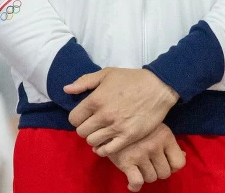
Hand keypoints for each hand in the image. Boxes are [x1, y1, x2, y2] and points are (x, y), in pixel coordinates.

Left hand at [64, 67, 179, 156]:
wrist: (158, 87)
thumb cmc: (131, 79)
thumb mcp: (106, 74)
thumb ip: (84, 82)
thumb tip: (66, 90)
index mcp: (96, 99)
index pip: (73, 118)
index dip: (77, 118)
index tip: (84, 116)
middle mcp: (103, 115)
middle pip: (81, 132)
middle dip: (84, 128)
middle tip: (92, 124)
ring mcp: (116, 128)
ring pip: (92, 142)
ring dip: (93, 138)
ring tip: (100, 132)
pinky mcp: (128, 137)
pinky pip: (107, 150)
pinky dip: (103, 149)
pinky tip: (106, 143)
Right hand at [108, 123, 186, 191]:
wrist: (110, 120)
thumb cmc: (136, 125)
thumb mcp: (156, 128)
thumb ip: (169, 143)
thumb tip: (184, 156)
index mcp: (165, 135)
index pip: (179, 163)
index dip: (172, 166)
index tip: (164, 162)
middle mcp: (154, 145)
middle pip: (165, 173)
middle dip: (157, 171)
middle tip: (148, 163)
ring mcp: (140, 153)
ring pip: (151, 178)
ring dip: (145, 175)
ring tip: (138, 166)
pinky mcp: (126, 161)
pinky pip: (137, 182)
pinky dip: (134, 186)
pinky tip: (131, 183)